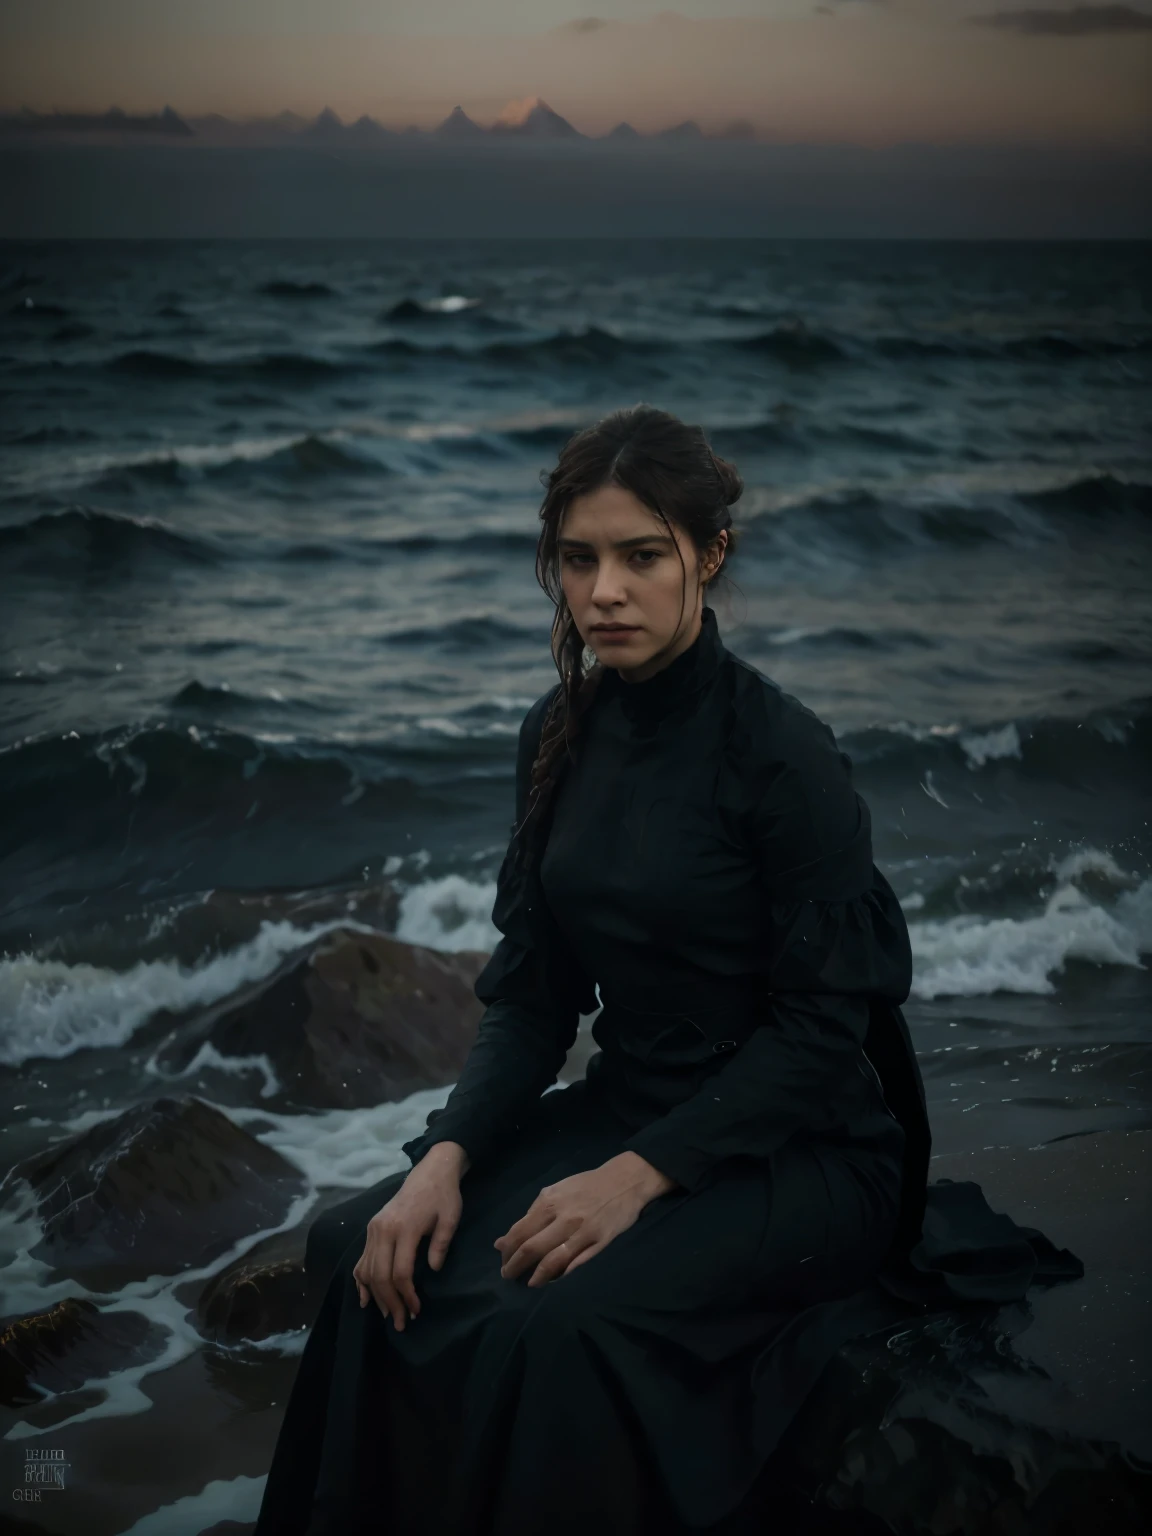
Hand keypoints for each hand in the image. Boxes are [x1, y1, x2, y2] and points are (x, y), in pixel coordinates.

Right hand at [353, 1141, 468, 1329]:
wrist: (430, 1172)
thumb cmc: (444, 1196)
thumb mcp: (450, 1218)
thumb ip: (440, 1245)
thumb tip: (432, 1271)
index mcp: (404, 1228)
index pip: (400, 1272)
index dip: (406, 1295)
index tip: (416, 1310)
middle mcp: (383, 1230)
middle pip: (380, 1276)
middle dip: (389, 1302)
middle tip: (400, 1322)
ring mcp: (373, 1229)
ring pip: (368, 1270)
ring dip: (376, 1296)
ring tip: (388, 1314)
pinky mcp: (371, 1228)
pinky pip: (361, 1259)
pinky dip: (362, 1280)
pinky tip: (366, 1297)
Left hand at [493, 1152, 676, 1286]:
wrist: (624, 1181)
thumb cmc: (586, 1186)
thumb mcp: (556, 1190)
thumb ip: (532, 1213)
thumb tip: (504, 1240)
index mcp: (550, 1202)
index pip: (519, 1232)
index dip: (507, 1251)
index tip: (502, 1260)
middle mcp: (563, 1218)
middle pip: (531, 1248)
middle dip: (514, 1266)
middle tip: (508, 1275)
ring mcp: (582, 1232)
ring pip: (552, 1261)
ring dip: (535, 1277)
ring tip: (528, 1283)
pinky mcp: (598, 1243)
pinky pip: (574, 1264)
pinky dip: (559, 1275)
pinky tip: (550, 1280)